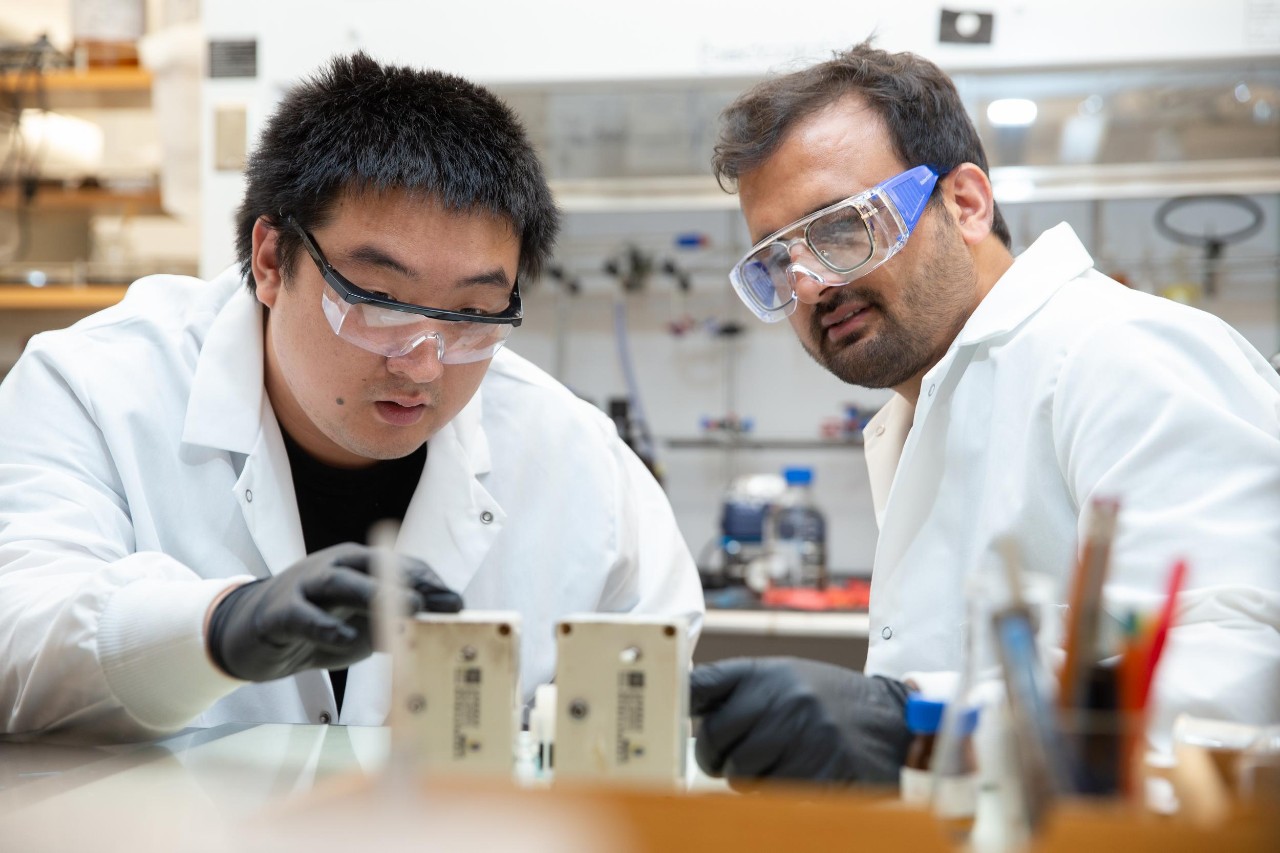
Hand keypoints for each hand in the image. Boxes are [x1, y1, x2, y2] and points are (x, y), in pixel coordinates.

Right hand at [207, 543, 462, 681]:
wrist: (254, 636)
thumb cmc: (320, 624)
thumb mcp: (364, 625)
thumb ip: (399, 624)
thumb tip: (444, 628)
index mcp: (358, 564)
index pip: (399, 563)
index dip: (427, 581)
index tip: (455, 602)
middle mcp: (333, 566)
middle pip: (372, 565)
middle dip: (405, 581)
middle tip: (432, 602)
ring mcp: (304, 586)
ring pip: (337, 581)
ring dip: (371, 593)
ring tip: (401, 610)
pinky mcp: (279, 613)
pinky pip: (302, 616)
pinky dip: (324, 626)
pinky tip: (345, 639)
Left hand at [690, 657, 910, 786]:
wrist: (893, 722)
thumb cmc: (829, 702)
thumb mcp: (785, 679)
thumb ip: (739, 689)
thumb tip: (683, 703)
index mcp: (766, 672)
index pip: (701, 685)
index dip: (678, 704)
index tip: (666, 719)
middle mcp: (782, 698)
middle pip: (714, 739)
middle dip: (716, 756)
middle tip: (728, 761)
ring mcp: (802, 734)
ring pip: (740, 773)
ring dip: (747, 779)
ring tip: (774, 763)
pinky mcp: (820, 770)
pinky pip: (772, 793)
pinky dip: (776, 791)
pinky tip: (796, 775)